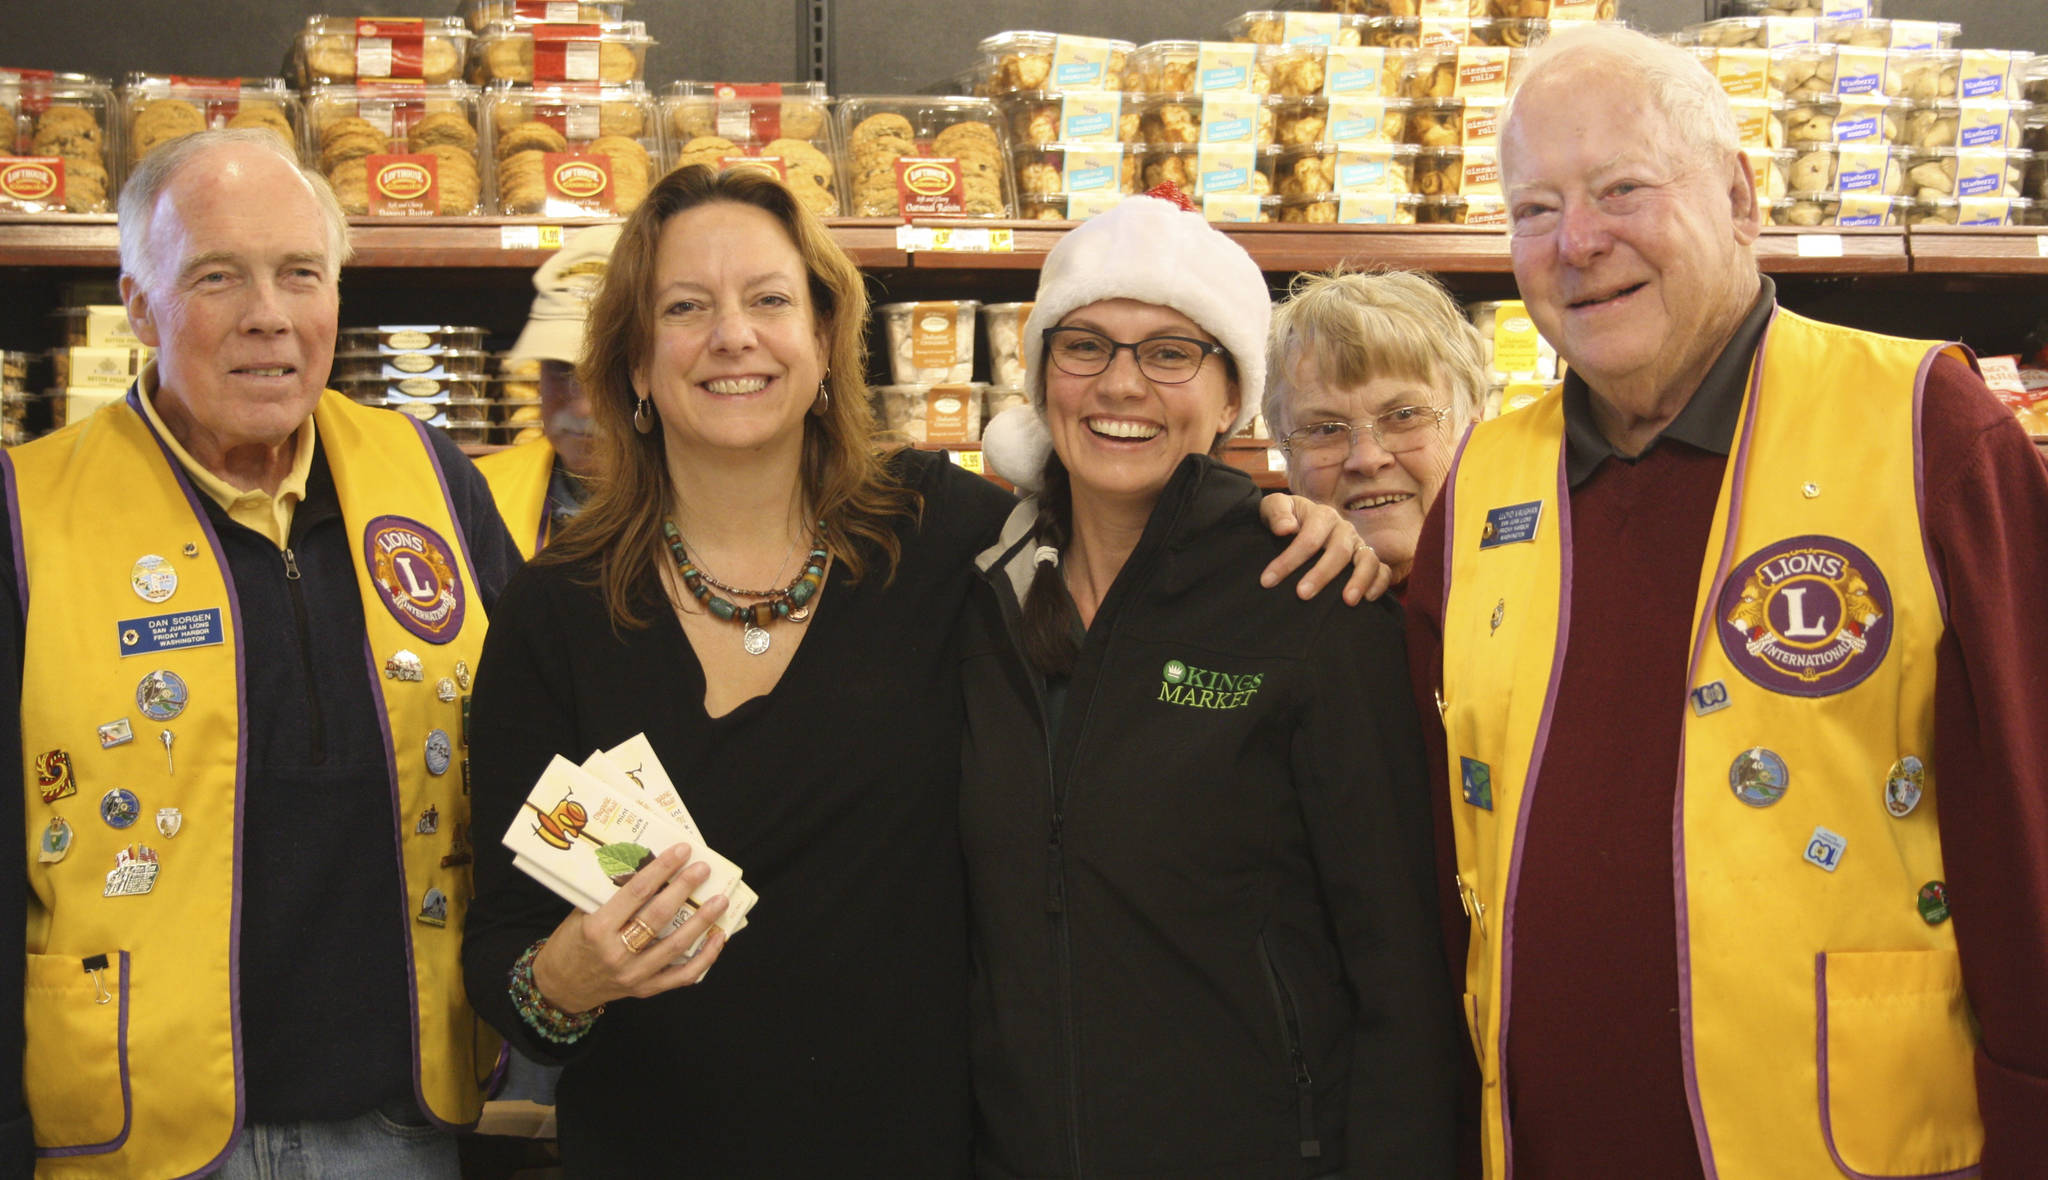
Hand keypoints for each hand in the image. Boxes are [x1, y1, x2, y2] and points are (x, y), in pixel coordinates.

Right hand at [529, 843, 728, 1013]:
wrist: (558, 987)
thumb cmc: (570, 944)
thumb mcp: (582, 914)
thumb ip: (611, 895)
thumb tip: (646, 866)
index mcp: (597, 928)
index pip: (636, 893)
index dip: (661, 869)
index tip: (681, 851)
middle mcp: (616, 952)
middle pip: (658, 916)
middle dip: (684, 889)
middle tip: (703, 869)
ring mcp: (633, 974)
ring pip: (675, 946)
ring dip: (702, 921)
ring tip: (720, 900)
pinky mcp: (644, 989)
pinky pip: (681, 976)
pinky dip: (704, 958)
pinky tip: (718, 938)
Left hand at [1256, 493, 1391, 603]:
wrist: (1296, 524)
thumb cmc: (1283, 519)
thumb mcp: (1273, 507)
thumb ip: (1276, 512)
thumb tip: (1286, 529)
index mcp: (1323, 515)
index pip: (1308, 539)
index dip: (1289, 560)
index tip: (1268, 581)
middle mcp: (1344, 529)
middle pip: (1338, 552)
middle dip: (1320, 574)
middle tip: (1302, 594)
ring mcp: (1358, 545)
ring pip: (1366, 560)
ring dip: (1358, 580)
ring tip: (1346, 601)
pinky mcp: (1368, 560)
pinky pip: (1382, 571)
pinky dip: (1379, 584)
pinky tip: (1367, 600)